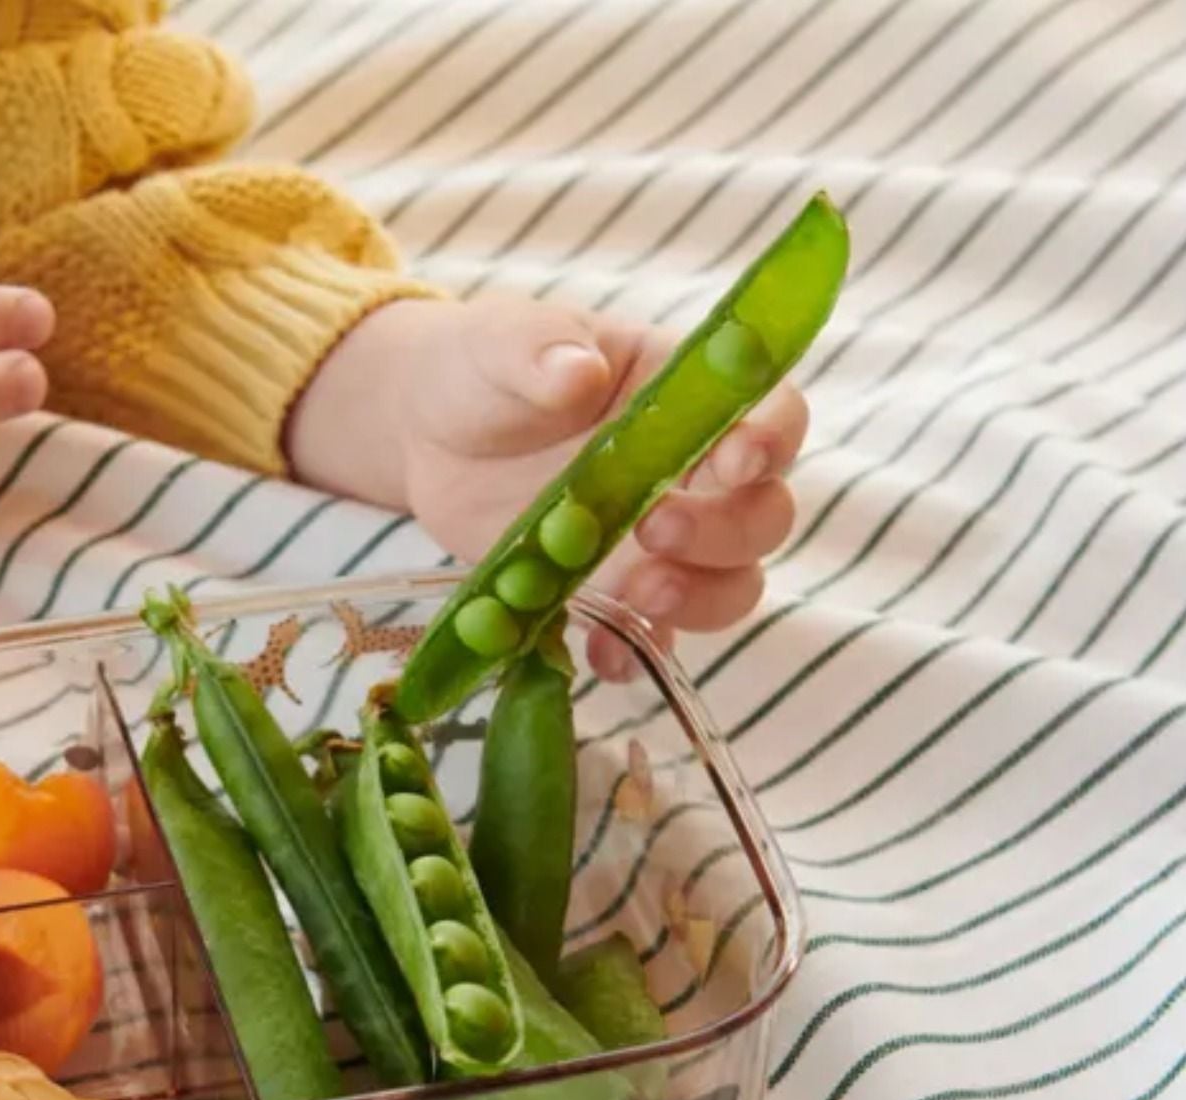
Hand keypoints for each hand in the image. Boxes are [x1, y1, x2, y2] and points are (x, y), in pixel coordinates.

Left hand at [286, 296, 807, 675]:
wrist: (427, 435)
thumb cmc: (484, 369)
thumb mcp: (505, 344)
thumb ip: (542, 350)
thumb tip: (576, 370)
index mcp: (686, 395)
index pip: (771, 415)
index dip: (771, 440)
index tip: (737, 460)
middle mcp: (691, 473)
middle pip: (762, 517)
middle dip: (725, 534)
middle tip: (655, 530)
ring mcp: (654, 541)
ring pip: (726, 586)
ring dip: (699, 599)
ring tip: (640, 592)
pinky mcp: (610, 590)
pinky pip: (647, 635)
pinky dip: (634, 652)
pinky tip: (603, 655)